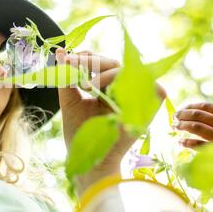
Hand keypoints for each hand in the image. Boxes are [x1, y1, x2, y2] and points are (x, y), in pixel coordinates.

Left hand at [55, 48, 165, 192]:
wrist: (89, 158)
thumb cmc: (79, 133)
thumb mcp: (69, 102)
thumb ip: (66, 78)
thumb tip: (59, 53)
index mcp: (105, 88)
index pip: (101, 63)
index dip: (86, 57)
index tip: (67, 59)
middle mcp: (121, 91)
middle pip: (114, 63)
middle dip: (92, 62)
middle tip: (75, 67)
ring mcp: (135, 98)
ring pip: (128, 71)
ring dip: (106, 74)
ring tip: (88, 87)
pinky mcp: (149, 108)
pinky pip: (153, 87)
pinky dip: (134, 84)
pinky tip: (110, 92)